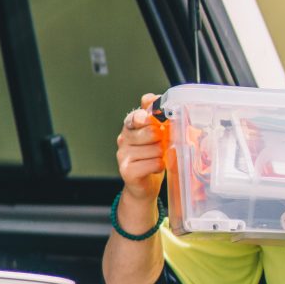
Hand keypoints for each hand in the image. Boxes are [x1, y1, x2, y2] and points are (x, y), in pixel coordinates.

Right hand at [116, 91, 165, 205]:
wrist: (143, 186)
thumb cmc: (151, 158)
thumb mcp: (156, 135)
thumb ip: (155, 116)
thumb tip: (154, 96)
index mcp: (130, 126)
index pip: (137, 115)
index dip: (148, 115)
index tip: (153, 116)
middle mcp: (123, 138)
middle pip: (150, 131)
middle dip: (161, 140)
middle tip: (160, 146)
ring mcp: (123, 155)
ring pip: (155, 149)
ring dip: (161, 155)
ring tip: (156, 158)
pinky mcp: (127, 171)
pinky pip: (154, 163)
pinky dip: (159, 166)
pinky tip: (155, 168)